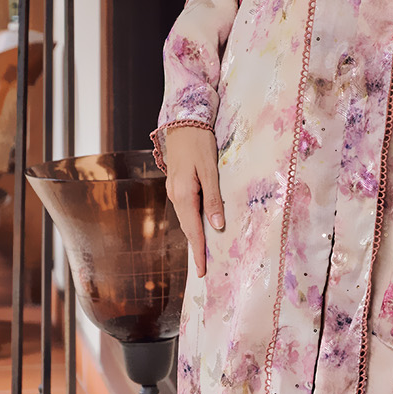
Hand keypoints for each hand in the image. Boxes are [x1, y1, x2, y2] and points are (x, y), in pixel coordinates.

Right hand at [164, 126, 223, 277]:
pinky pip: (187, 208)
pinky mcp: (178, 184)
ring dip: (195, 235)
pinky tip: (202, 225)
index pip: (193, 230)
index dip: (198, 251)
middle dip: (196, 247)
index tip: (203, 271)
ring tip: (204, 252)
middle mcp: (175, 195)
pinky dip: (193, 220)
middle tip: (205, 268)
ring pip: (186, 218)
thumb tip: (217, 225)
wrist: (183, 121)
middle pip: (187, 227)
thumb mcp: (210, 170)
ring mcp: (175, 189)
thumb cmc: (199, 143)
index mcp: (183, 194)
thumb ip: (213, 198)